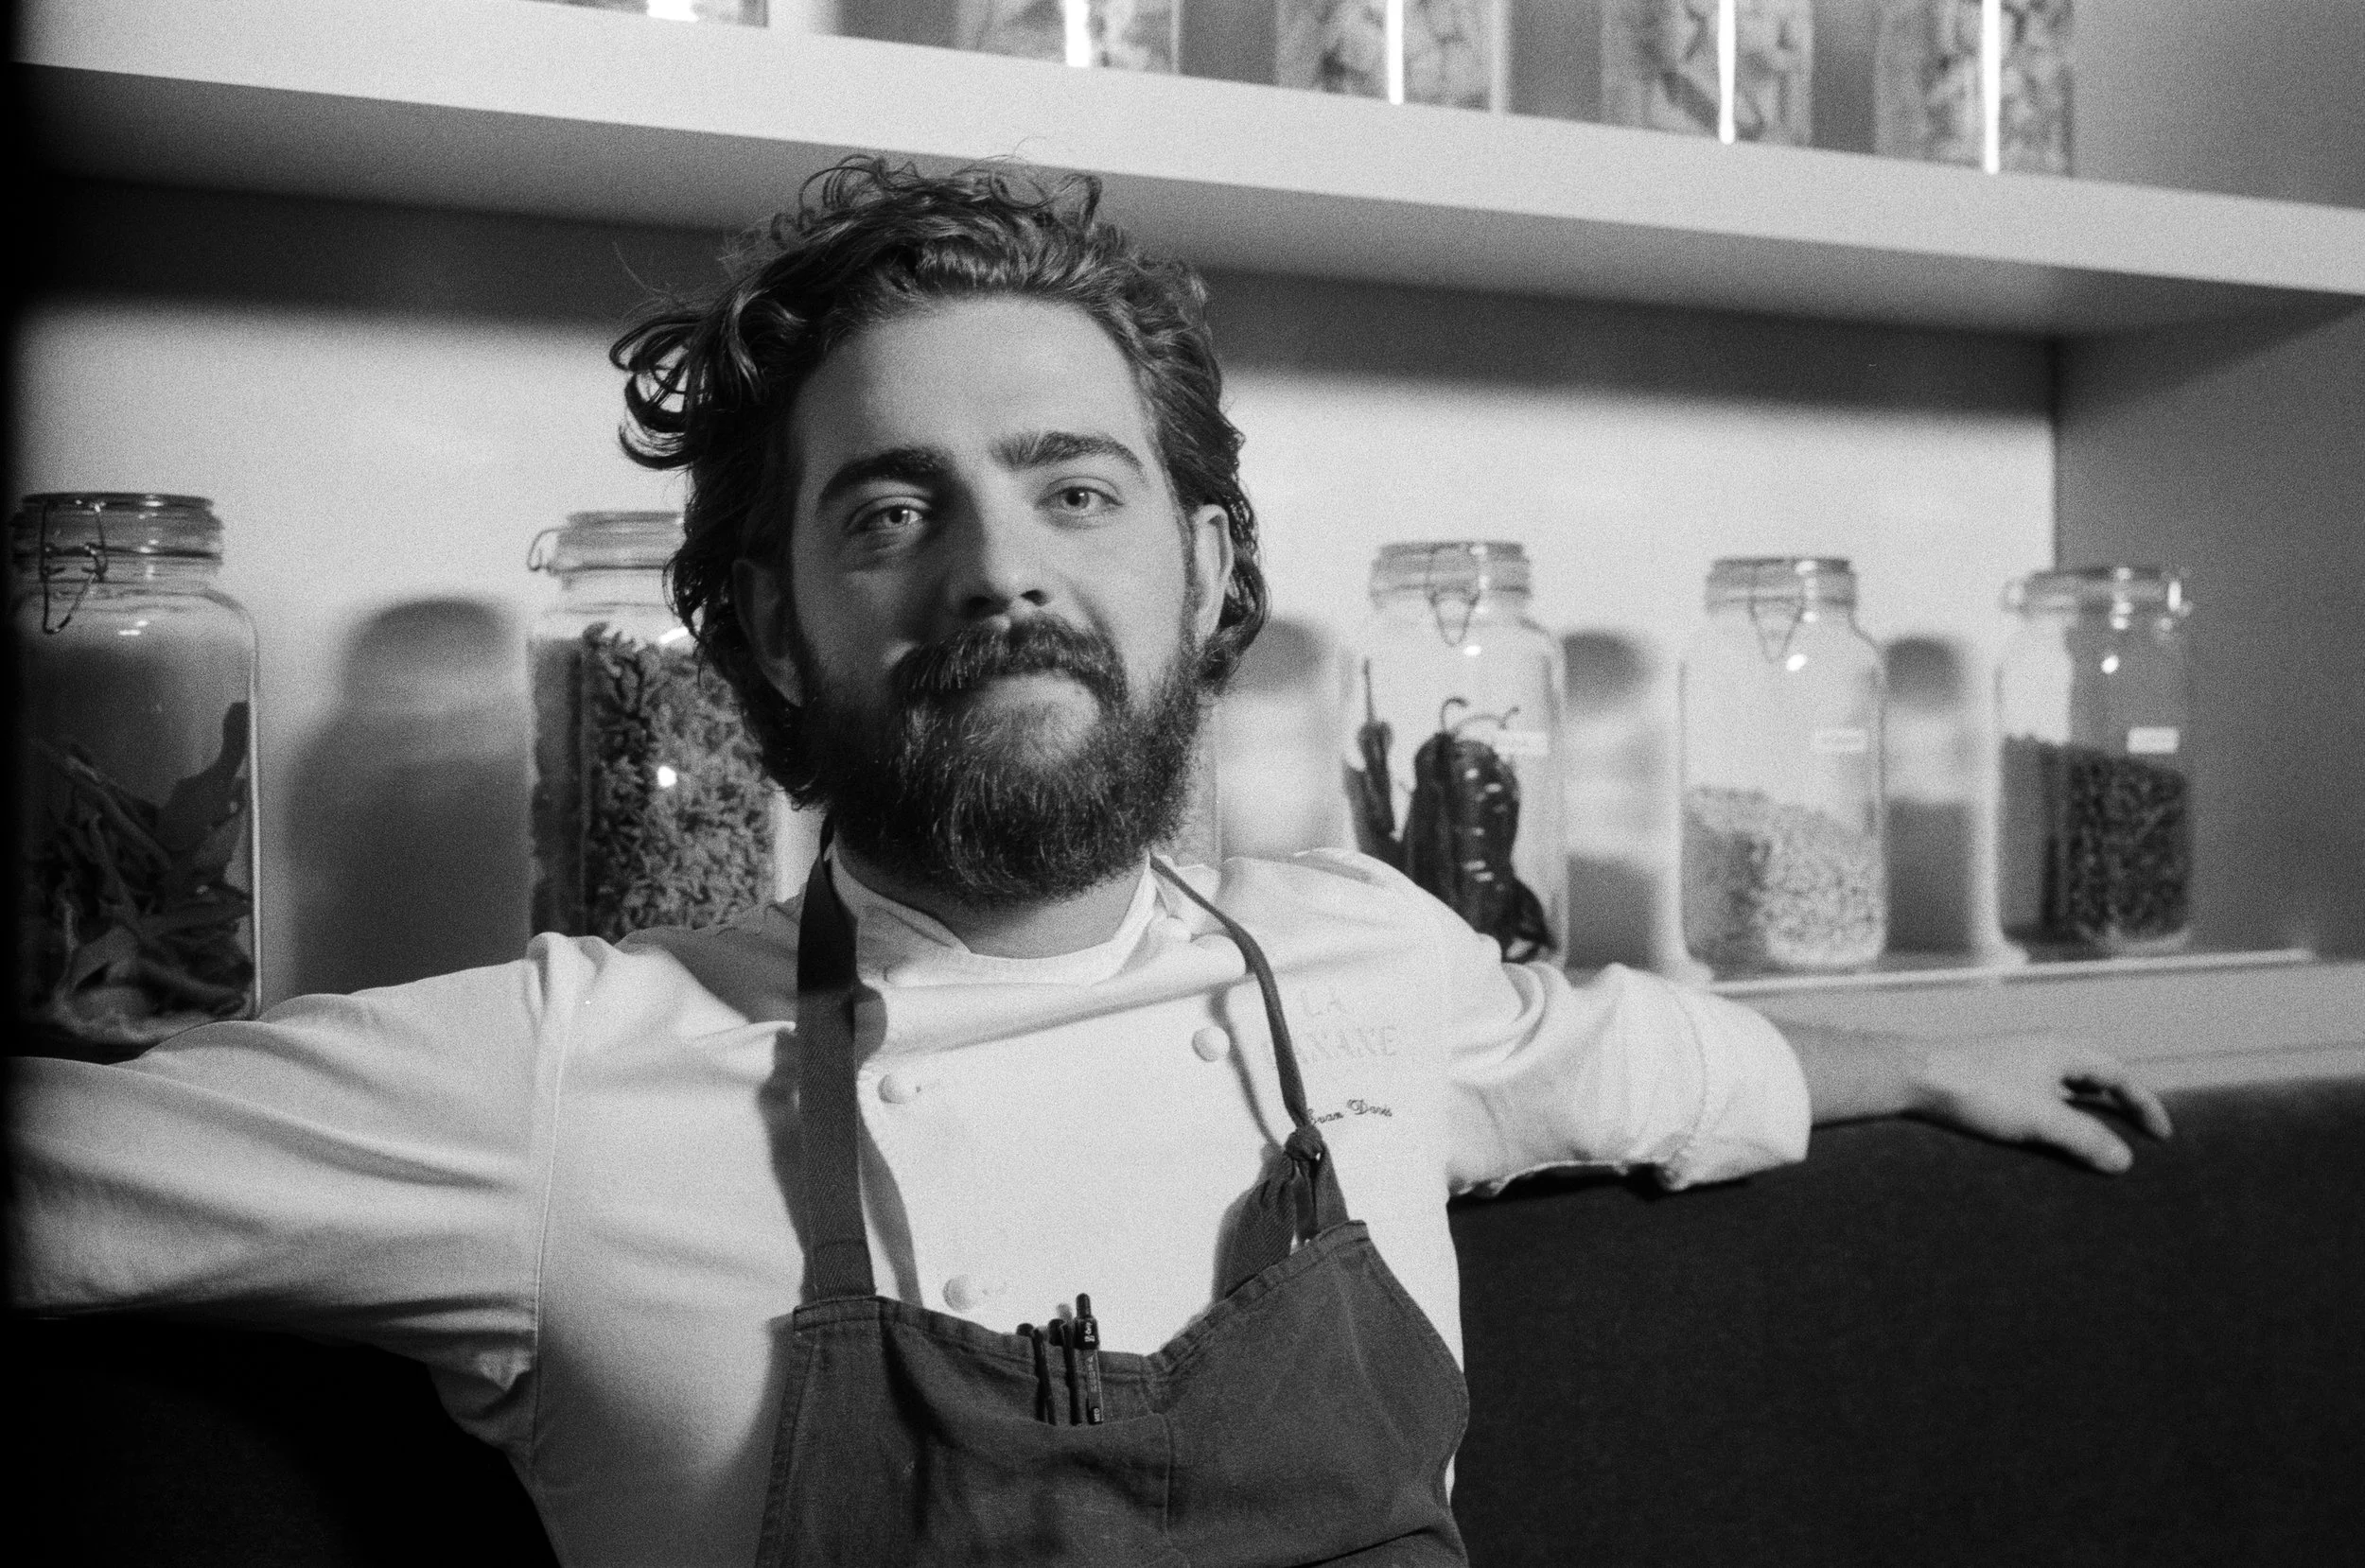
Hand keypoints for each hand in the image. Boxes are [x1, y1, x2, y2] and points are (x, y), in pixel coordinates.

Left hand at [1787, 1022, 2172, 1173]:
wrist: (1916, 1076)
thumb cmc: (1980, 1092)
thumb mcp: (2040, 1120)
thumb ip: (2085, 1139)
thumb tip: (2124, 1162)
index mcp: (2064, 1051)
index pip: (2119, 1076)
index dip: (2144, 1106)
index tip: (2164, 1137)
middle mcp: (2044, 1050)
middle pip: (2096, 1077)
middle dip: (2120, 1105)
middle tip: (2140, 1135)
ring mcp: (2019, 1062)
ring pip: (2068, 1087)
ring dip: (2089, 1112)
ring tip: (2103, 1140)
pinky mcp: (1996, 1077)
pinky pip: (2043, 1095)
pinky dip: (2060, 1115)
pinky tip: (2052, 1136)